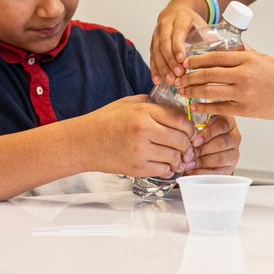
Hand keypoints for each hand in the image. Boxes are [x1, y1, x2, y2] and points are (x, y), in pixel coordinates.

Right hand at [79, 96, 194, 178]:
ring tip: (177, 156)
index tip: (189, 131)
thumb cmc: (105, 121)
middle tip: (186, 145)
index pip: (180, 120)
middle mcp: (144, 131)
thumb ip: (153, 104)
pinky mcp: (136, 168)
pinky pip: (163, 170)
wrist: (84, 142)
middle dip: (187, 144)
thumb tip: (176, 110)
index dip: (189, 127)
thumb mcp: (129, 103)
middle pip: (181, 140)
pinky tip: (165, 164)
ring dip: (179, 158)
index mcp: (144, 112)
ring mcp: (140, 151)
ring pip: (174, 157)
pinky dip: (168, 169)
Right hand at [149, 0, 208, 85]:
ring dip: (162, 67)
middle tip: (179, 74)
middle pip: (164, 43)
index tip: (182, 60)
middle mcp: (165, 24)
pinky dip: (155, 70)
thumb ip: (210, 37)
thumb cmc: (192, 21)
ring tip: (170, 81)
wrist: (176, 11)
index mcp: (180, 18)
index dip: (178, 46)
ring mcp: (156, 33)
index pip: (177, 32)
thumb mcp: (202, 24)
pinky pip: (152, 57)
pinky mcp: (153, 43)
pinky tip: (158, 80)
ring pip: (156, 51)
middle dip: (170, 60)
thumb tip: (228, 54)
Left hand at [178, 47, 273, 120]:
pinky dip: (204, 107)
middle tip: (179, 77)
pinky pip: (219, 108)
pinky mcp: (246, 110)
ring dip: (193, 91)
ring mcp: (244, 94)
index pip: (215, 57)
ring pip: (210, 91)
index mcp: (248, 59)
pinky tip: (195, 106)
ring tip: (183, 91)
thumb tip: (231, 46)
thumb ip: (246, 54)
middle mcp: (244, 75)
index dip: (197, 59)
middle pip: (208, 74)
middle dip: (190, 76)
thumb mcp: (265, 59)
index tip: (187, 61)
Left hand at [188, 115, 240, 174]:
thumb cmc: (203, 133)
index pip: (222, 126)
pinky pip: (219, 172)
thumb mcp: (200, 125)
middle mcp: (234, 137)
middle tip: (188, 154)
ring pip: (221, 158)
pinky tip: (193, 170)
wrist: (207, 147)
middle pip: (221, 143)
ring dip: (202, 162)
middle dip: (202, 150)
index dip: (208, 134)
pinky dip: (204, 172)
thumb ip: (195, 129)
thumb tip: (187, 139)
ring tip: (188, 163)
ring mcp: (234, 153)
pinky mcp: (231, 167)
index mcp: (229, 122)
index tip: (195, 141)